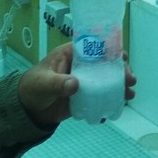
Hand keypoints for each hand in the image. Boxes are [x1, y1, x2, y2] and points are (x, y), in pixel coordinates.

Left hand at [17, 43, 136, 127]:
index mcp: (72, 54)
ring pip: (107, 80)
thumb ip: (58, 83)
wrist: (28, 110)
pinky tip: (120, 104)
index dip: (111, 49)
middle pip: (106, 64)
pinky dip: (112, 99)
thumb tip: (76, 84)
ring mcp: (86, 81)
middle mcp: (82, 66)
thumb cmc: (33, 87)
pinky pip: (102, 95)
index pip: (94, 47)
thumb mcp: (43, 83)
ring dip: (120, 86)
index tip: (123, 57)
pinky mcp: (86, 96)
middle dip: (120, 70)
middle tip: (130, 80)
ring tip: (130, 94)